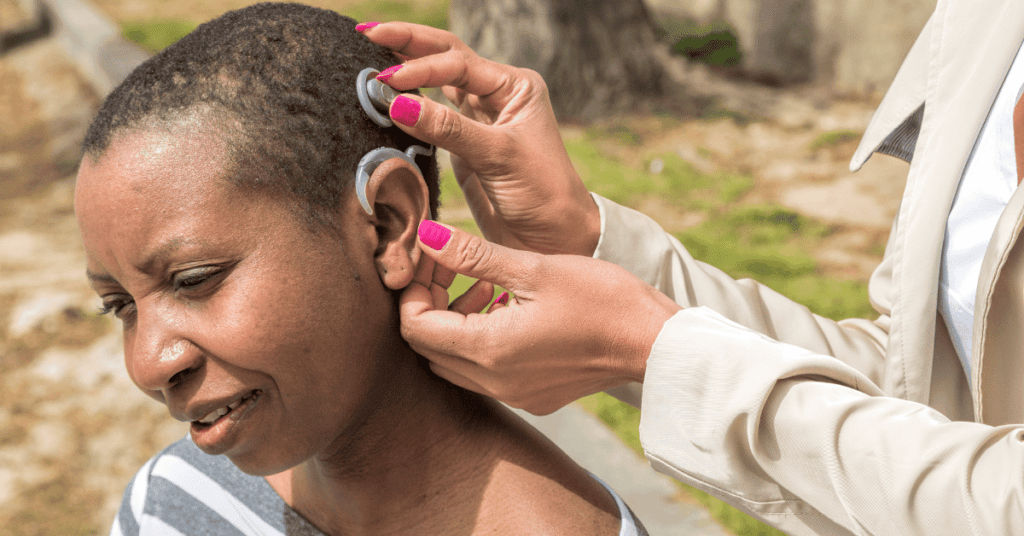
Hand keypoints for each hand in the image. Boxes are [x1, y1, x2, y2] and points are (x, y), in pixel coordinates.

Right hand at [359, 22, 599, 256]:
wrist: (555, 239)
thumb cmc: (543, 194)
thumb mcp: (498, 156)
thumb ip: (449, 129)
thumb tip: (397, 102)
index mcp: (516, 87)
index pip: (458, 63)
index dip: (420, 67)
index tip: (387, 80)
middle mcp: (497, 95)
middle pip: (445, 56)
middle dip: (407, 42)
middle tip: (366, 32)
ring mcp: (479, 119)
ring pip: (436, 82)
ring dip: (406, 68)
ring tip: (368, 51)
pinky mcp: (463, 144)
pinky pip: (431, 115)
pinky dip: (408, 104)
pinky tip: (385, 95)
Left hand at [400, 221, 681, 414]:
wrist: (655, 343)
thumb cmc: (603, 299)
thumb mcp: (535, 268)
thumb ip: (473, 255)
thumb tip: (426, 236)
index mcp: (489, 350)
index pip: (415, 327)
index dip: (414, 289)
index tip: (435, 258)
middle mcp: (493, 382)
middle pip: (428, 347)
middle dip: (430, 303)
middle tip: (453, 266)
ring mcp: (513, 395)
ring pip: (453, 362)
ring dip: (455, 322)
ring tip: (485, 285)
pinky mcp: (532, 397)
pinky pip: (484, 373)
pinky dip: (480, 340)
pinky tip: (509, 309)